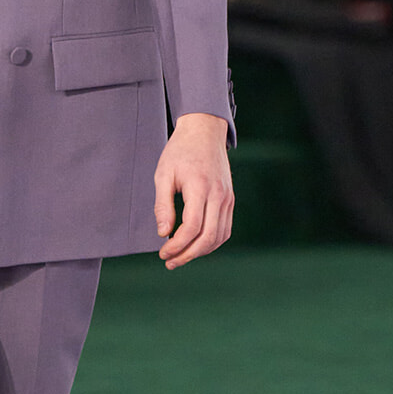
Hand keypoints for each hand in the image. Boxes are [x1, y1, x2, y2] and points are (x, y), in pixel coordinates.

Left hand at [154, 113, 232, 268]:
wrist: (204, 132)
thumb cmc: (180, 151)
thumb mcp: (163, 174)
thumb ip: (163, 205)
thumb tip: (163, 234)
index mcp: (200, 187)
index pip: (191, 227)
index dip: (176, 245)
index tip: (162, 252)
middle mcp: (218, 195)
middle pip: (208, 237)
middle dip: (188, 254)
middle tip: (169, 261)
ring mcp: (228, 198)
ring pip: (219, 236)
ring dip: (200, 252)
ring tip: (180, 256)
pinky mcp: (230, 200)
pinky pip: (225, 229)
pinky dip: (212, 242)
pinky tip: (195, 245)